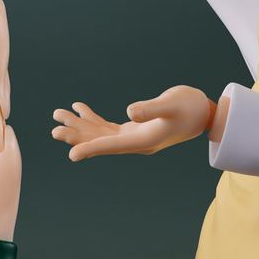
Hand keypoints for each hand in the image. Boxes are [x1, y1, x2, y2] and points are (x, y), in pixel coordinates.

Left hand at [51, 86, 214, 160]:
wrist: (204, 113)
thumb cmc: (190, 107)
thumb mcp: (172, 104)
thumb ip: (151, 109)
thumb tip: (129, 113)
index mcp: (144, 140)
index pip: (112, 145)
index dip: (91, 148)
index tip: (72, 154)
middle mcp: (135, 142)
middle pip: (101, 141)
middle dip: (77, 136)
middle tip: (55, 131)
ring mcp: (134, 136)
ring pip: (100, 133)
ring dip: (80, 125)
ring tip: (58, 115)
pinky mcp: (134, 129)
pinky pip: (107, 126)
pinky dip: (92, 117)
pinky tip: (78, 107)